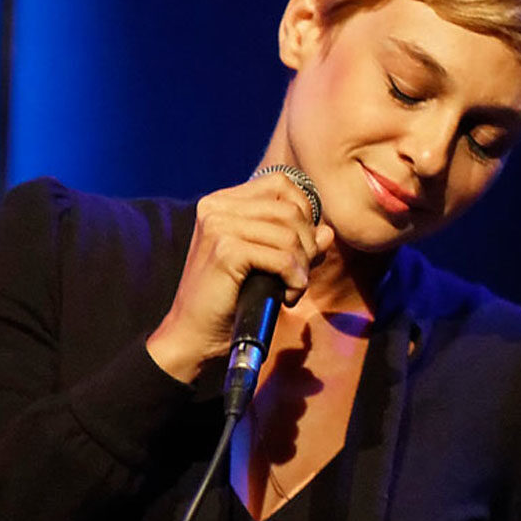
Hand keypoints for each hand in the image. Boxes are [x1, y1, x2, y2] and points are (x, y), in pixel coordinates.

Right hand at [146, 173, 333, 382]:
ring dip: (303, 266)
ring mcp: (218, 226)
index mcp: (222, 202)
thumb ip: (295, 244)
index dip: (303, 211)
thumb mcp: (266, 265)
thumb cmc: (230, 301)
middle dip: (307, 244)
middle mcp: (216, 207)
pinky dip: (295, 279)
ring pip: (290, 233)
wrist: (193, 337)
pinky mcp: (225, 250)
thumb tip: (327, 231)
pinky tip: (286, 297)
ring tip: (292, 288)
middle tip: (299, 275)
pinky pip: (283, 257)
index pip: (281, 183)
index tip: (301, 247)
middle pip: (290, 208)